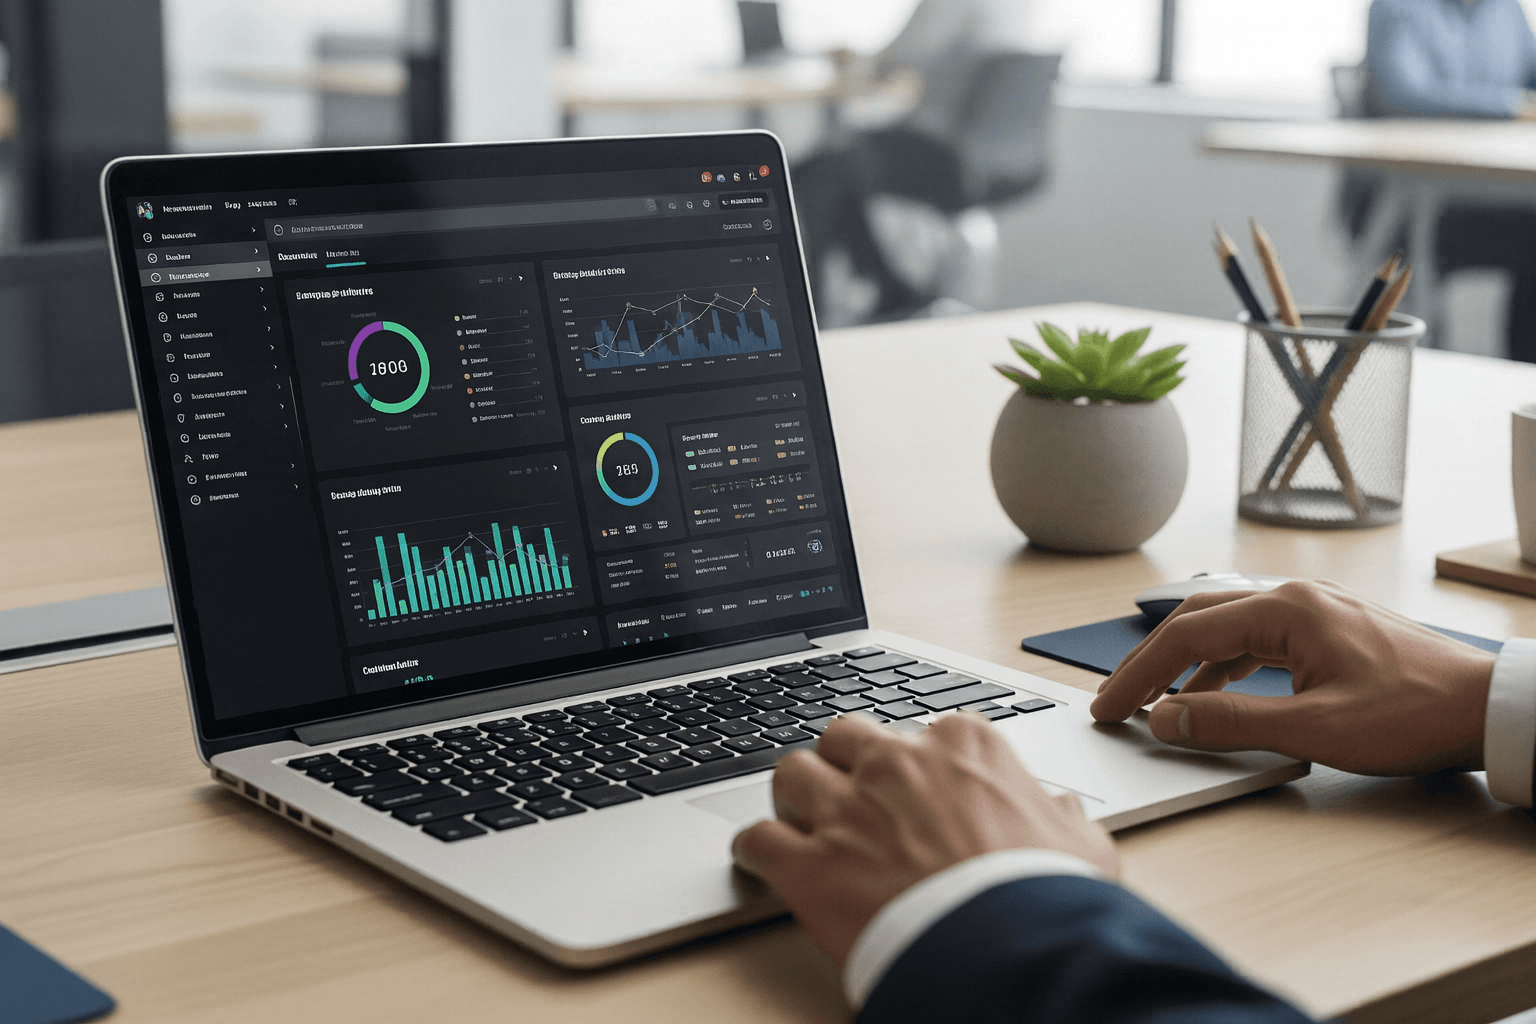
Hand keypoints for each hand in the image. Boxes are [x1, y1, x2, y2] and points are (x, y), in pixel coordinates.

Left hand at [731, 712, 1117, 967]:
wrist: (1013, 951)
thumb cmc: (1048, 897)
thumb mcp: (1080, 845)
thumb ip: (1062, 816)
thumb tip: (1060, 808)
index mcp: (962, 746)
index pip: (921, 731)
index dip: (916, 766)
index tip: (917, 792)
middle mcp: (897, 763)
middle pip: (846, 737)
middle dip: (845, 764)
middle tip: (852, 799)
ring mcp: (848, 809)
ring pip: (793, 771)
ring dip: (794, 797)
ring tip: (801, 822)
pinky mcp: (809, 863)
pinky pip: (757, 840)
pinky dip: (756, 851)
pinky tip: (764, 862)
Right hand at [1089, 580, 1494, 774]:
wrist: (1489, 708)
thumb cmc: (1415, 714)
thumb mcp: (1315, 728)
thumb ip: (1231, 722)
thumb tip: (1165, 717)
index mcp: (1285, 609)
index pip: (1185, 636)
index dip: (1138, 675)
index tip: (1109, 708)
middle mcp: (1293, 598)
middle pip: (1196, 620)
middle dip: (1150, 662)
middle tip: (1118, 702)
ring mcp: (1312, 610)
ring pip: (1224, 629)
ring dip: (1185, 666)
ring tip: (1158, 704)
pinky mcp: (1327, 630)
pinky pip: (1254, 640)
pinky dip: (1221, 668)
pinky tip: (1215, 697)